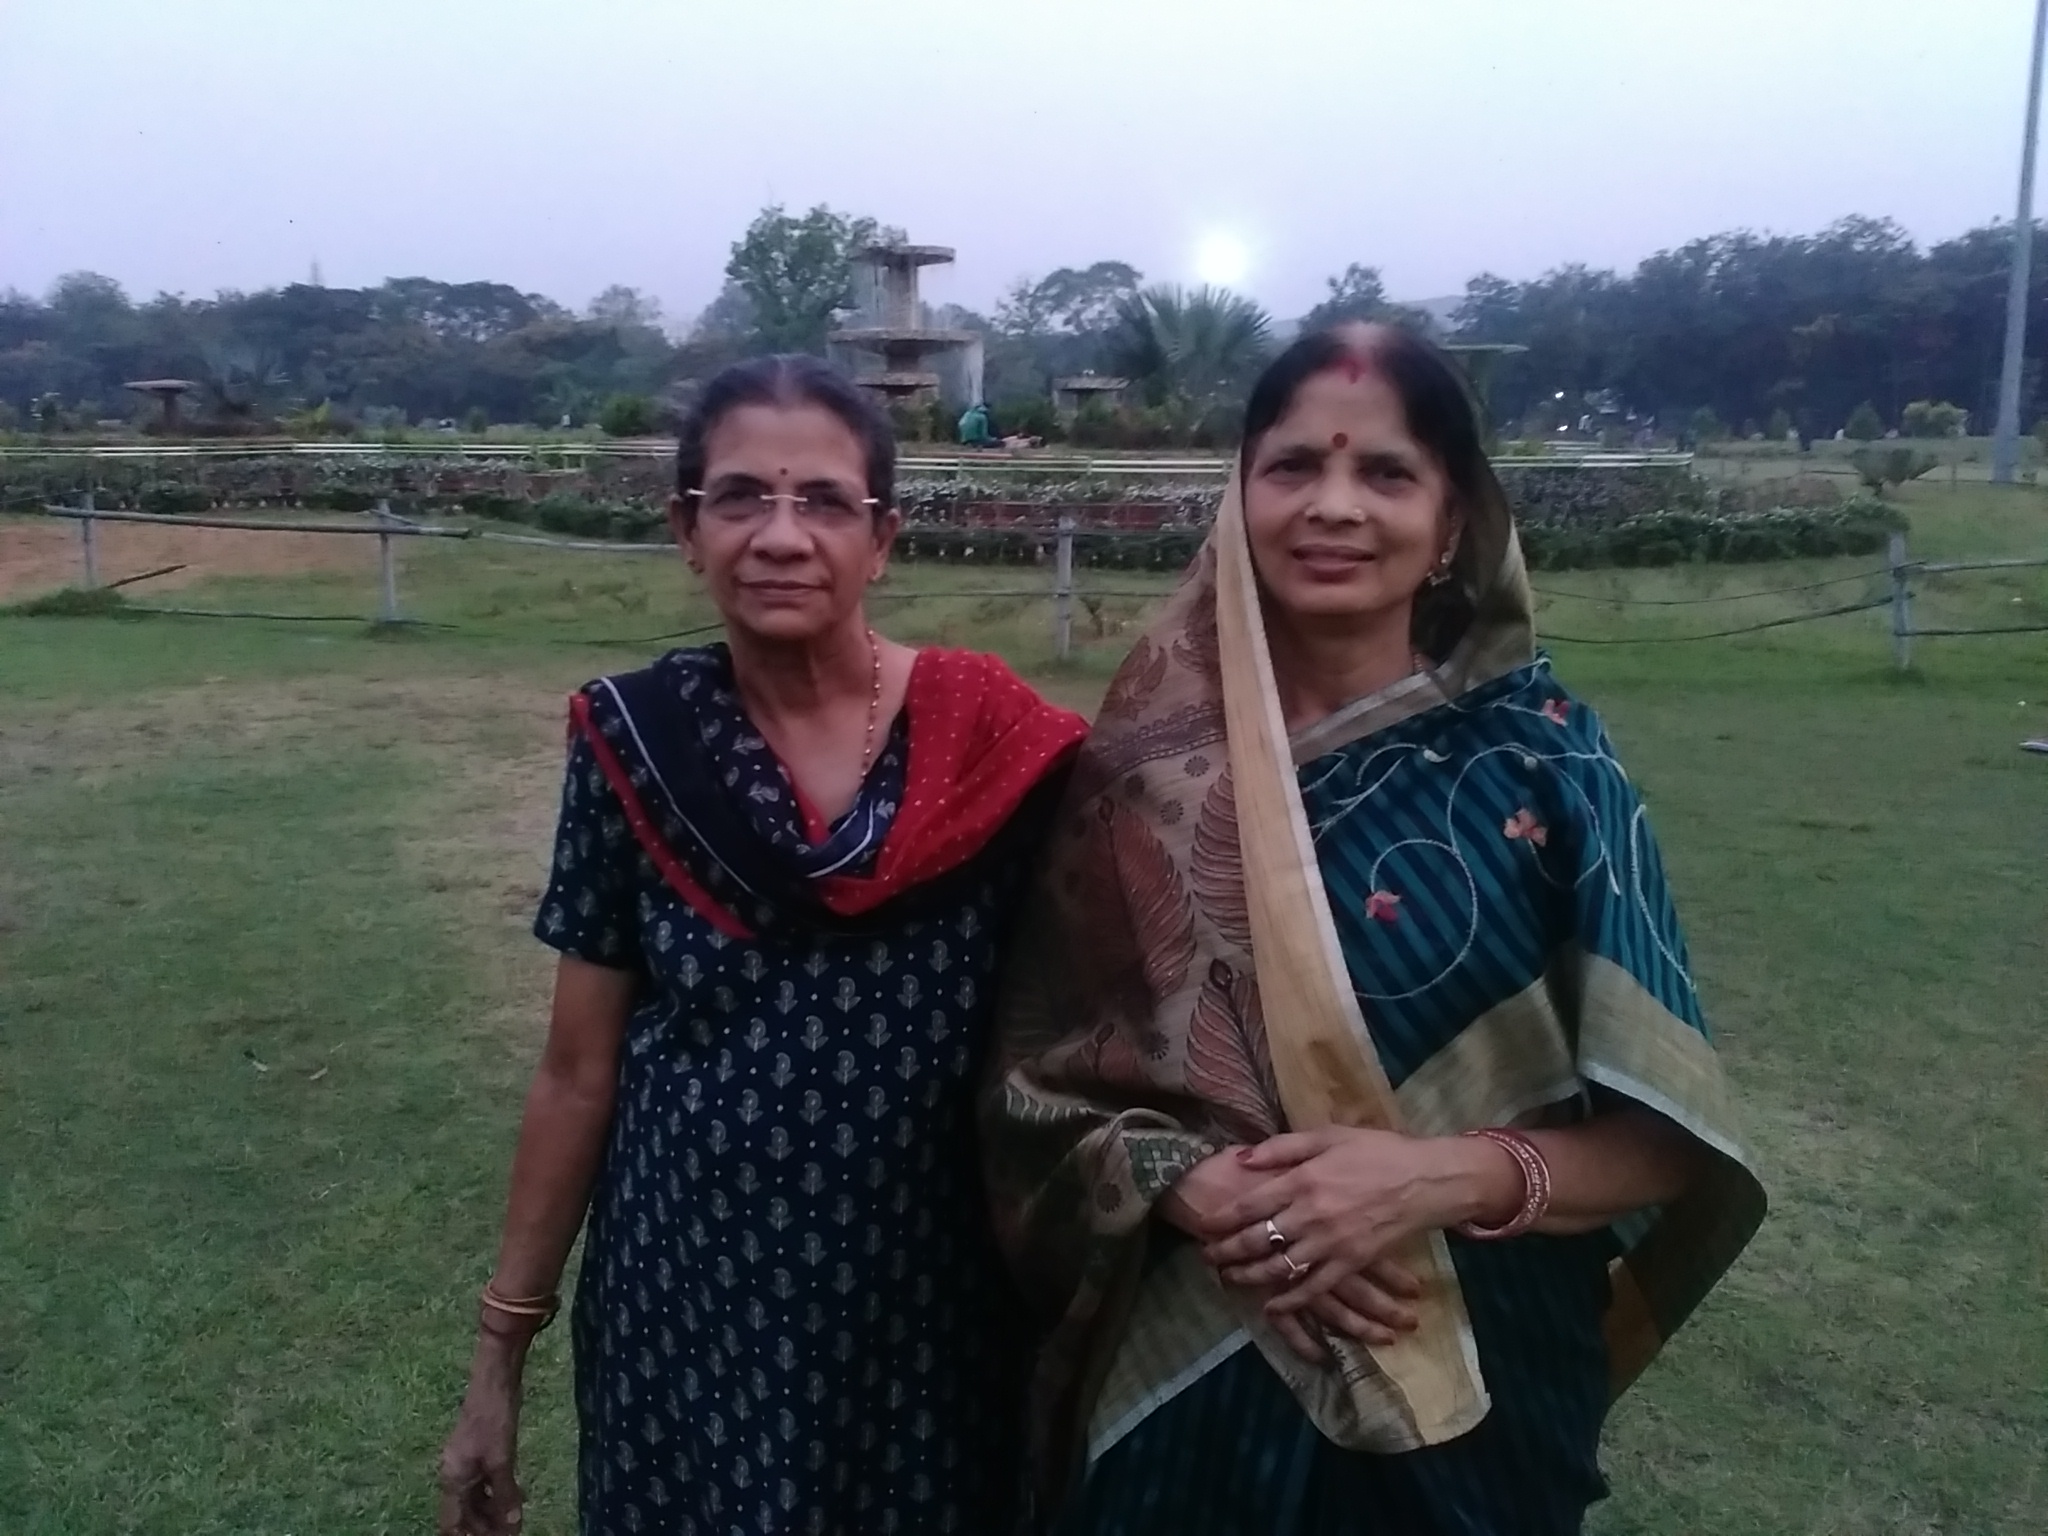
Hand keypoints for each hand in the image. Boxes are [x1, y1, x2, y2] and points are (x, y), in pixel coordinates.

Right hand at [438, 1346, 525, 1535]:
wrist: (494, 1382)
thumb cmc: (494, 1420)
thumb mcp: (502, 1460)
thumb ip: (505, 1494)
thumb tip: (511, 1525)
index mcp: (452, 1480)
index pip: (452, 1523)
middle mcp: (454, 1474)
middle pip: (463, 1513)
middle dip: (482, 1528)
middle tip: (507, 1534)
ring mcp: (465, 1463)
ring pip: (474, 1498)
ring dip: (490, 1513)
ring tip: (511, 1524)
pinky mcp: (478, 1452)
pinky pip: (483, 1483)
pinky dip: (494, 1495)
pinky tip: (510, 1500)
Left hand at [1157, 1149, 1424, 1361]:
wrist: (1426, 1180)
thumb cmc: (1377, 1152)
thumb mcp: (1328, 1136)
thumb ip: (1282, 1147)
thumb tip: (1241, 1158)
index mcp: (1303, 1179)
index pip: (1250, 1204)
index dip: (1222, 1218)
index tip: (1203, 1224)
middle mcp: (1311, 1214)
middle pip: (1257, 1239)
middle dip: (1227, 1251)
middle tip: (1206, 1256)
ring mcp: (1331, 1242)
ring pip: (1279, 1266)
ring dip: (1249, 1276)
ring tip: (1229, 1279)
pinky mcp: (1352, 1262)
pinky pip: (1315, 1287)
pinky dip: (1291, 1300)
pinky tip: (1272, 1306)